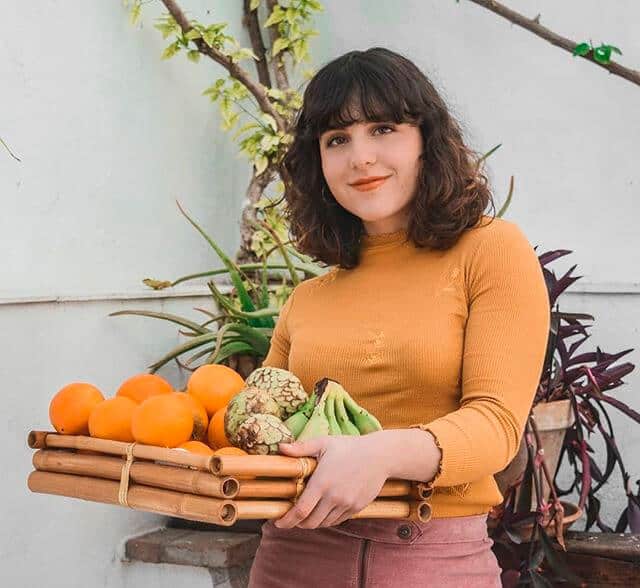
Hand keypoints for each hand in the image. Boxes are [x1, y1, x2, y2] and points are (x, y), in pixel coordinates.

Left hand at [273, 434, 389, 529]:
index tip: (278, 522)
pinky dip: (327, 520)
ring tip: (306, 515)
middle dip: (297, 524)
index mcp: (322, 483)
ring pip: (324, 523)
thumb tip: (281, 448)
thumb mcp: (324, 443)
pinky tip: (323, 511)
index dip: (287, 520)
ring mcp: (346, 504)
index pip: (300, 511)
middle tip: (291, 519)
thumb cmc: (350, 447)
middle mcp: (334, 497)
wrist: (380, 456)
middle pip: (310, 522)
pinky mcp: (356, 508)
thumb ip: (301, 448)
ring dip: (312, 522)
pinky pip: (337, 520)